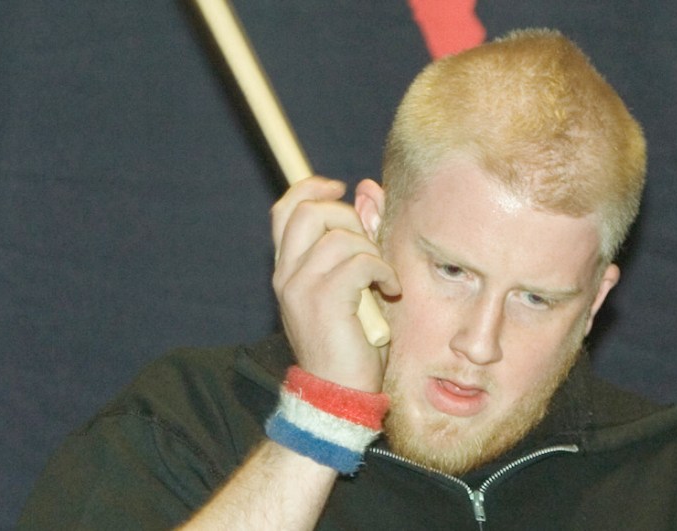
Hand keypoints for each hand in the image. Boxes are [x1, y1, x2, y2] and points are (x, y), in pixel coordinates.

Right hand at [270, 176, 399, 391]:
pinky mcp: (324, 300)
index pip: (286, 209)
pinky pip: (360, 262)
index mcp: (288, 269)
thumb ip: (357, 238)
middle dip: (350, 219)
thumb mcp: (352, 284)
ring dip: (371, 252)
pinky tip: (390, 290)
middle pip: (311, 212)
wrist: (337, 393)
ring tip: (382, 278)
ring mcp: (301, 287)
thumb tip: (367, 191)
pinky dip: (382, 271)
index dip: (312, 188)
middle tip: (369, 248)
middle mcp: (287, 274)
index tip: (340, 187)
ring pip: (340, 237)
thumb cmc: (349, 342)